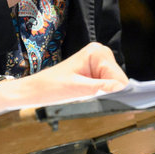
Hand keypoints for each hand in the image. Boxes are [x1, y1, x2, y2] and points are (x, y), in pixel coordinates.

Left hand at [0, 43, 127, 112]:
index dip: (114, 94)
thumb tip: (121, 90)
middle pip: (118, 83)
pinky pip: (106, 90)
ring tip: (84, 96)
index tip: (100, 100)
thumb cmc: (49, 88)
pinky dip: (98, 97)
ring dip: (102, 97)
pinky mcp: (94, 75)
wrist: (33, 92)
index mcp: (97, 53)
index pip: (120, 79)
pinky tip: (85, 96)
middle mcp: (100, 55)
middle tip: (87, 97)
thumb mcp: (76, 90)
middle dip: (107, 95)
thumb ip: (101, 89)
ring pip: (114, 89)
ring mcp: (98, 65)